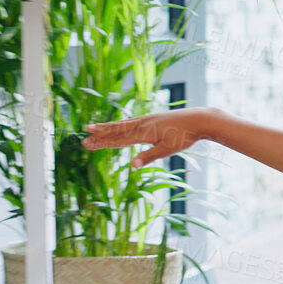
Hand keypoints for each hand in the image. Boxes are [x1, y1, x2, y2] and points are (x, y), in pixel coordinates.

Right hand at [82, 109, 213, 168]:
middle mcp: (142, 123)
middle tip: (83, 137)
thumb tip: (132, 166)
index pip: (118, 140)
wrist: (199, 119)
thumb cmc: (185, 136)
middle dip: (99, 135)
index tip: (87, 144)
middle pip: (116, 130)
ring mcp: (147, 119)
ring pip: (122, 124)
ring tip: (92, 127)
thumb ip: (148, 157)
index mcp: (144, 132)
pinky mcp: (152, 118)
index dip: (102, 143)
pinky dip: (119, 124)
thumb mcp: (167, 150)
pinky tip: (117, 126)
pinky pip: (130, 121)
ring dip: (106, 127)